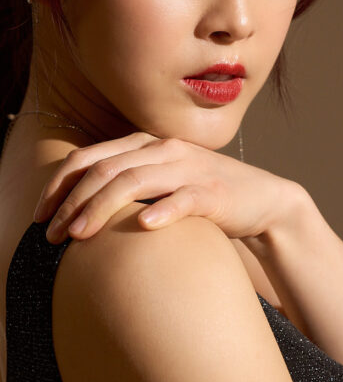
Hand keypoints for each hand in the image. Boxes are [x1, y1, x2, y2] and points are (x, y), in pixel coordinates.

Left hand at [34, 131, 305, 243]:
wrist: (262, 200)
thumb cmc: (203, 195)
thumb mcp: (161, 181)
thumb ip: (127, 183)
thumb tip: (76, 209)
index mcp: (146, 144)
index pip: (91, 156)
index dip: (60, 184)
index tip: (41, 214)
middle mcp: (164, 150)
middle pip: (105, 169)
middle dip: (72, 201)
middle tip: (50, 234)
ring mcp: (189, 168)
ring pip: (134, 181)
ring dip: (101, 208)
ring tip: (78, 237)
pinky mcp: (213, 191)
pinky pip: (183, 198)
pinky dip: (162, 210)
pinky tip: (143, 226)